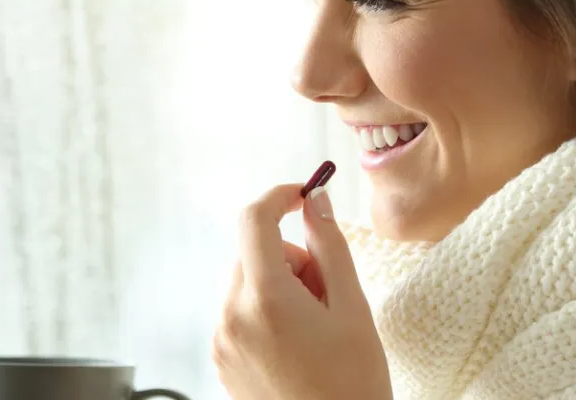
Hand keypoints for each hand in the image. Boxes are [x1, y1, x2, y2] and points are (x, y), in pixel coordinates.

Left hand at [212, 184, 391, 399]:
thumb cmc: (354, 383)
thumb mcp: (353, 307)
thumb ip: (330, 245)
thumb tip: (315, 199)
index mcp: (265, 299)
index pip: (253, 220)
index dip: (279, 196)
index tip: (304, 195)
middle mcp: (232, 317)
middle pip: (253, 253)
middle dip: (291, 258)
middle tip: (328, 294)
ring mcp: (222, 342)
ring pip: (248, 283)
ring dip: (279, 287)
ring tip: (314, 328)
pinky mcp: (221, 361)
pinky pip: (240, 313)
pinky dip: (267, 313)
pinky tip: (297, 347)